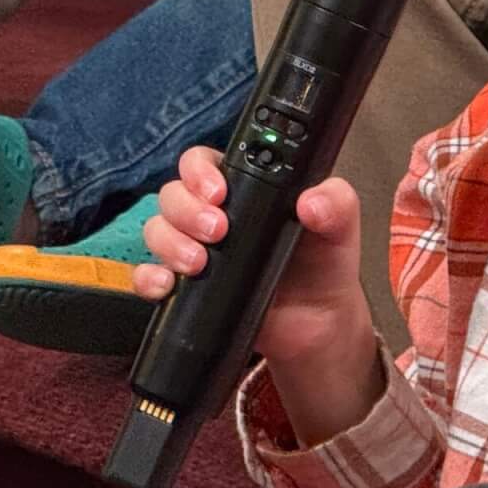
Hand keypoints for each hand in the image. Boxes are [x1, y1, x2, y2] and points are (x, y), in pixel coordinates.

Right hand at [138, 146, 382, 443]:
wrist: (317, 324)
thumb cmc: (324, 264)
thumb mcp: (339, 227)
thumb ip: (336, 204)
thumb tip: (312, 203)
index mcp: (245, 188)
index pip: (204, 163)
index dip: (200, 171)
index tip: (217, 192)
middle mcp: (212, 213)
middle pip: (173, 193)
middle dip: (187, 209)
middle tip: (217, 230)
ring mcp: (195, 248)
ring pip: (157, 228)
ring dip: (170, 242)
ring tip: (199, 262)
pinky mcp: (184, 287)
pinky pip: (148, 275)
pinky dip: (149, 277)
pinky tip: (167, 286)